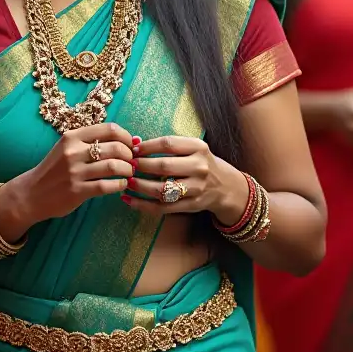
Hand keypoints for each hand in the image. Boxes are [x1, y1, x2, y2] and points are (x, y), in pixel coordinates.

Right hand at [0, 123, 135, 230]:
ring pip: (114, 166)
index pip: (109, 129)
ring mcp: (75, 172)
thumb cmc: (54, 169)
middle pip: (115, 147)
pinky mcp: (77, 191)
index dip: (126, 136)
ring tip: (129, 173)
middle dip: (130, 155)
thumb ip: (92, 142)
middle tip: (133, 161)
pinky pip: (107, 186)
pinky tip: (121, 185)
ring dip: (128, 170)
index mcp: (72, 136)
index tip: (131, 145)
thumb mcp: (67, 148)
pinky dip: (120, 184)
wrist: (31, 193)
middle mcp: (73, 152)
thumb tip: (130, 140)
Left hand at [120, 136, 247, 224]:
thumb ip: (170, 146)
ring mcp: (196, 188)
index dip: (147, 146)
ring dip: (140, 186)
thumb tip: (136, 143)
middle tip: (126, 165)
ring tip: (127, 182)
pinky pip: (163, 207)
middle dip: (141, 165)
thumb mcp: (193, 148)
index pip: (168, 144)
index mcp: (199, 148)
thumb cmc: (201, 163)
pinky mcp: (191, 205)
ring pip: (162, 189)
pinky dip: (143, 205)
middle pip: (164, 166)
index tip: (133, 149)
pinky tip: (129, 200)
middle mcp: (199, 167)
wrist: (225, 187)